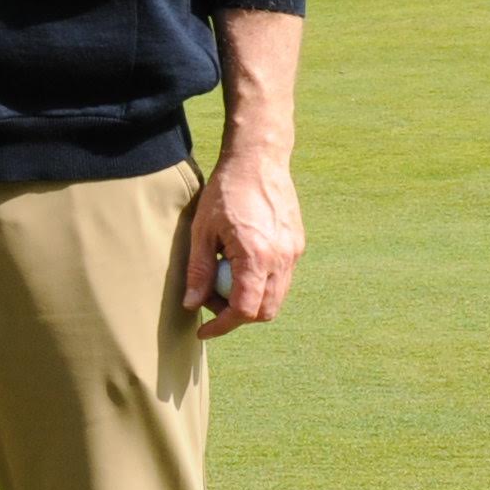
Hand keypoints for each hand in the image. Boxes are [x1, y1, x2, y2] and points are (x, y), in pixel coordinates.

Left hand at [182, 147, 302, 335]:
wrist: (259, 160)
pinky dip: (261, 283)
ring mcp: (294, 252)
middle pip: (265, 311)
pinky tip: (238, 263)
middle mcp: (282, 258)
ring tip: (222, 279)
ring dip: (251, 300)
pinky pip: (282, 278)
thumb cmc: (225, 191)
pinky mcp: (297, 244)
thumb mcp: (202, 231)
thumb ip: (197, 271)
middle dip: (237, 316)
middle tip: (210, 300)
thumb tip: (192, 304)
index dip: (223, 325)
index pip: (244, 310)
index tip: (205, 329)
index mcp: (257, 256)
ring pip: (276, 297)